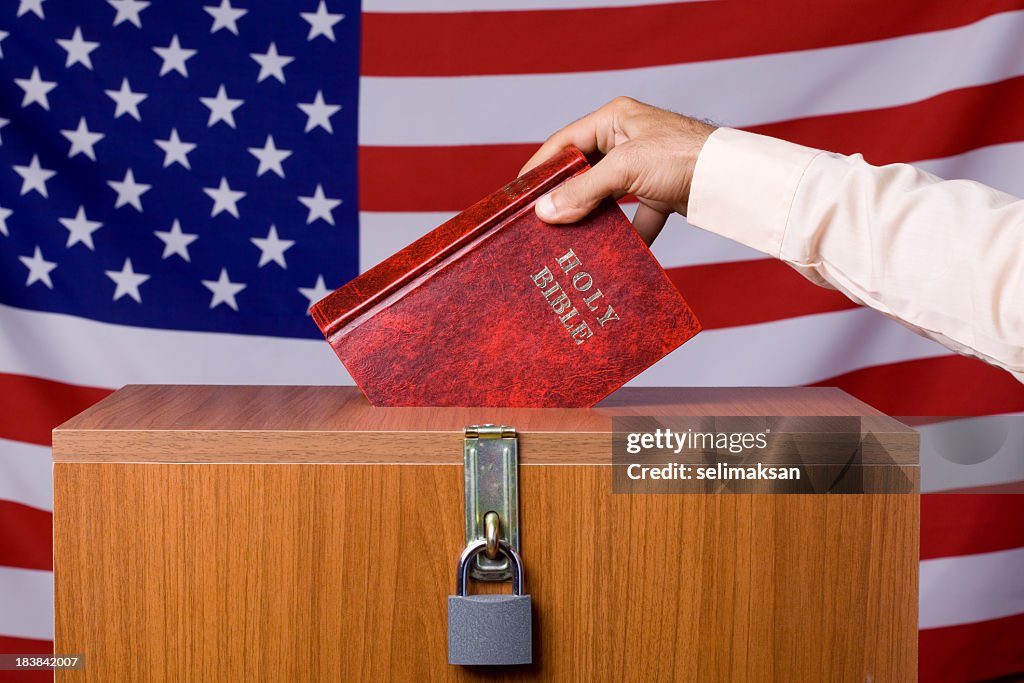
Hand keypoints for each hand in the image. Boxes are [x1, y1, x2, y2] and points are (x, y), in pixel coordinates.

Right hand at [521, 97, 714, 244]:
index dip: (541, 168)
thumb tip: (544, 212)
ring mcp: (645, 166)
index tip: (518, 194)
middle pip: (584, 171)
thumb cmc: (682, 156)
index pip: (564, 142)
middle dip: (565, 197)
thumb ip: (583, 191)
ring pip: (607, 195)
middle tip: (538, 220)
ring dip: (592, 218)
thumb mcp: (625, 170)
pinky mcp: (662, 191)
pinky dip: (628, 235)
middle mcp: (628, 138)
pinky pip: (636, 216)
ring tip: (567, 239)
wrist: (735, 180)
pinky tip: (616, 254)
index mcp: (615, 119)